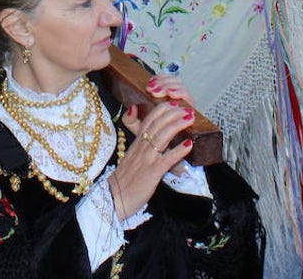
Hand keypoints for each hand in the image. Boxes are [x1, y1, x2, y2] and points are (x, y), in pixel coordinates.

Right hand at [108, 96, 195, 220]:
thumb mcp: (130, 159)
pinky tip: (189, 144)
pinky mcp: (151, 173)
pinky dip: (178, 151)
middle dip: (172, 113)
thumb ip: (140, 147)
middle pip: (157, 124)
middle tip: (186, 108)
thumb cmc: (124, 181)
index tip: (172, 104)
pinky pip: (166, 159)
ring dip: (177, 125)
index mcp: (136, 144)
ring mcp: (146, 160)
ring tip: (189, 118)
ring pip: (161, 136)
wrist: (113, 199)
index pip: (148, 121)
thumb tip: (148, 138)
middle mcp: (141, 148)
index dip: (161, 110)